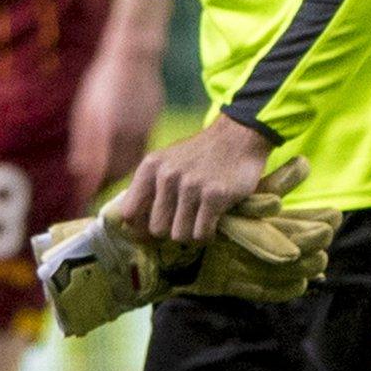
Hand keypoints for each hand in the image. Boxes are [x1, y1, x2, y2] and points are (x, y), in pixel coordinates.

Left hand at [67, 44, 165, 201]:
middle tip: (95, 190)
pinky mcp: (155, 122)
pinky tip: (124, 153)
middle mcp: (130, 134)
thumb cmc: (103, 81)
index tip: (84, 199)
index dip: (92, 188)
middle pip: (120, 171)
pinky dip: (133, 156)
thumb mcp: (85, 111)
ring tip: (109, 176)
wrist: (135, 57)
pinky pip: (143, 147)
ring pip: (135, 161)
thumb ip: (84, 143)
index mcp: (109, 131)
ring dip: (122, 171)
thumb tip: (80, 172)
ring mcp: (146, 128)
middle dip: (108, 183)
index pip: (100, 171)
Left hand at [119, 113, 273, 241]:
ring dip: (192, 233)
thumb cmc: (202, 154)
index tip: (155, 227)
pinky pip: (201, 233)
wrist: (240, 136)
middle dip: (172, 229)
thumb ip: (150, 186)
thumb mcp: (168, 161)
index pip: (129, 213)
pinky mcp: (215, 195)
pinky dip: (208, 233)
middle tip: (186, 220)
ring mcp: (192, 185)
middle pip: (157, 228)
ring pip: (179, 235)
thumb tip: (134, 223)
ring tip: (201, 219)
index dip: (140, 227)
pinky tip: (214, 219)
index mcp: (151, 166)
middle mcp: (167, 175)